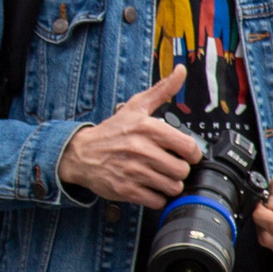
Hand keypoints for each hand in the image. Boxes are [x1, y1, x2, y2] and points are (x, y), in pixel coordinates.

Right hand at [58, 67, 199, 206]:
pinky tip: (149, 187)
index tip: (184, 154)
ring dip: (169, 185)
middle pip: (182, 171)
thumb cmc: (112, 131)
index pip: (189, 147)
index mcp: (148, 128)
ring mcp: (134, 171)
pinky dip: (156, 197)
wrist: (81, 153)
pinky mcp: (127, 190)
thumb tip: (181, 71)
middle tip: (170, 166)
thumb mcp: (137, 106)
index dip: (191, 154)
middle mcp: (142, 150)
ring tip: (160, 177)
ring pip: (172, 187)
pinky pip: (157, 200)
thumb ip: (162, 90)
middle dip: (179, 171)